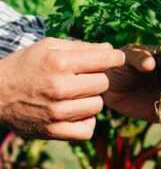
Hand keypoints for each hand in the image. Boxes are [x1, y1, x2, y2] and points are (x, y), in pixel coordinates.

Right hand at [0, 38, 124, 139]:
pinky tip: (77, 112)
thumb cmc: (26, 65)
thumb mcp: (49, 47)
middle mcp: (60, 88)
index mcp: (60, 63)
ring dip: (92, 99)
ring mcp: (57, 112)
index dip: (115, 58)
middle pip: (103, 83)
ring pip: (98, 105)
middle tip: (85, 77)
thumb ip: (81, 47)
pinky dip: (86, 121)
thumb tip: (110, 49)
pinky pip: (87, 129)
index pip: (104, 60)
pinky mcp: (53, 131)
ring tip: (77, 94)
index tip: (116, 58)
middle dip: (98, 78)